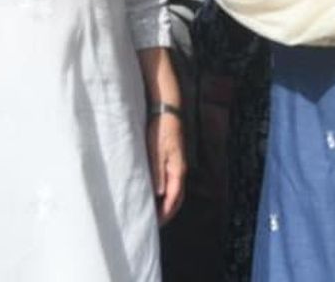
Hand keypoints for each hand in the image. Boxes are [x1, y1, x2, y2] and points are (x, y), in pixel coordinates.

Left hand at [147, 109, 185, 225]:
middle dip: (168, 212)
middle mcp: (180, 169)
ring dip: (168, 203)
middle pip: (178, 197)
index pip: (174, 198)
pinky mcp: (173, 158)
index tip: (155, 224)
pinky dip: (166, 191)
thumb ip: (158, 172)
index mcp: (178, 169)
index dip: (165, 213)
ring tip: (155, 211)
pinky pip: (172, 181)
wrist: (167, 109)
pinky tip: (156, 192)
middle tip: (156, 223)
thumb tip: (160, 195)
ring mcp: (177, 163)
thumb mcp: (156, 150)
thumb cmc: (160, 128)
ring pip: (176, 189)